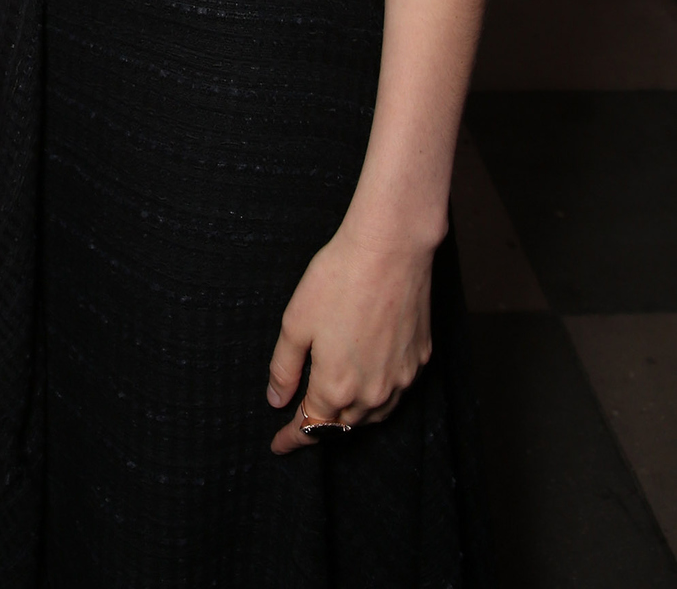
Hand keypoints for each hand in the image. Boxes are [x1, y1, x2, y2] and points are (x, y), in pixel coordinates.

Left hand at [265, 224, 434, 453]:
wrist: (390, 250)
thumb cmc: (338, 280)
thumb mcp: (296, 322)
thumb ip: (284, 367)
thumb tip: (276, 399)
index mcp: (336, 387)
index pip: (311, 427)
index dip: (292, 438)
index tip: (278, 446)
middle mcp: (372, 393)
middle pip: (343, 425)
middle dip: (322, 425)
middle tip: (302, 417)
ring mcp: (401, 379)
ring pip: (373, 414)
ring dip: (351, 415)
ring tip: (335, 406)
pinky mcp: (420, 360)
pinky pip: (396, 392)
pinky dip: (378, 395)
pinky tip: (369, 379)